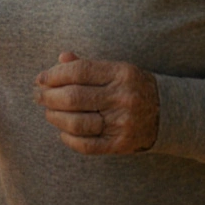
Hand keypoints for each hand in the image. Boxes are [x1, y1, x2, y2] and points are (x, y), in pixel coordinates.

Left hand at [34, 52, 158, 154]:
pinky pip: (87, 145)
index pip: (79, 71)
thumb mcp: (116, 69)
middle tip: (38, 96)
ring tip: (48, 112)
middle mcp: (122, 97)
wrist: (167, 113)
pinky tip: (62, 131)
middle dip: (49, 96)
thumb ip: (88, 65)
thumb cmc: (133, 87)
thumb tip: (60, 59)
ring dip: (55, 117)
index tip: (40, 78)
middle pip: (74, 97)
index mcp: (121, 73)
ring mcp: (122, 122)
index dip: (54, 74)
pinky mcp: (121, 144)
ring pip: (77, 123)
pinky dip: (69, 139)